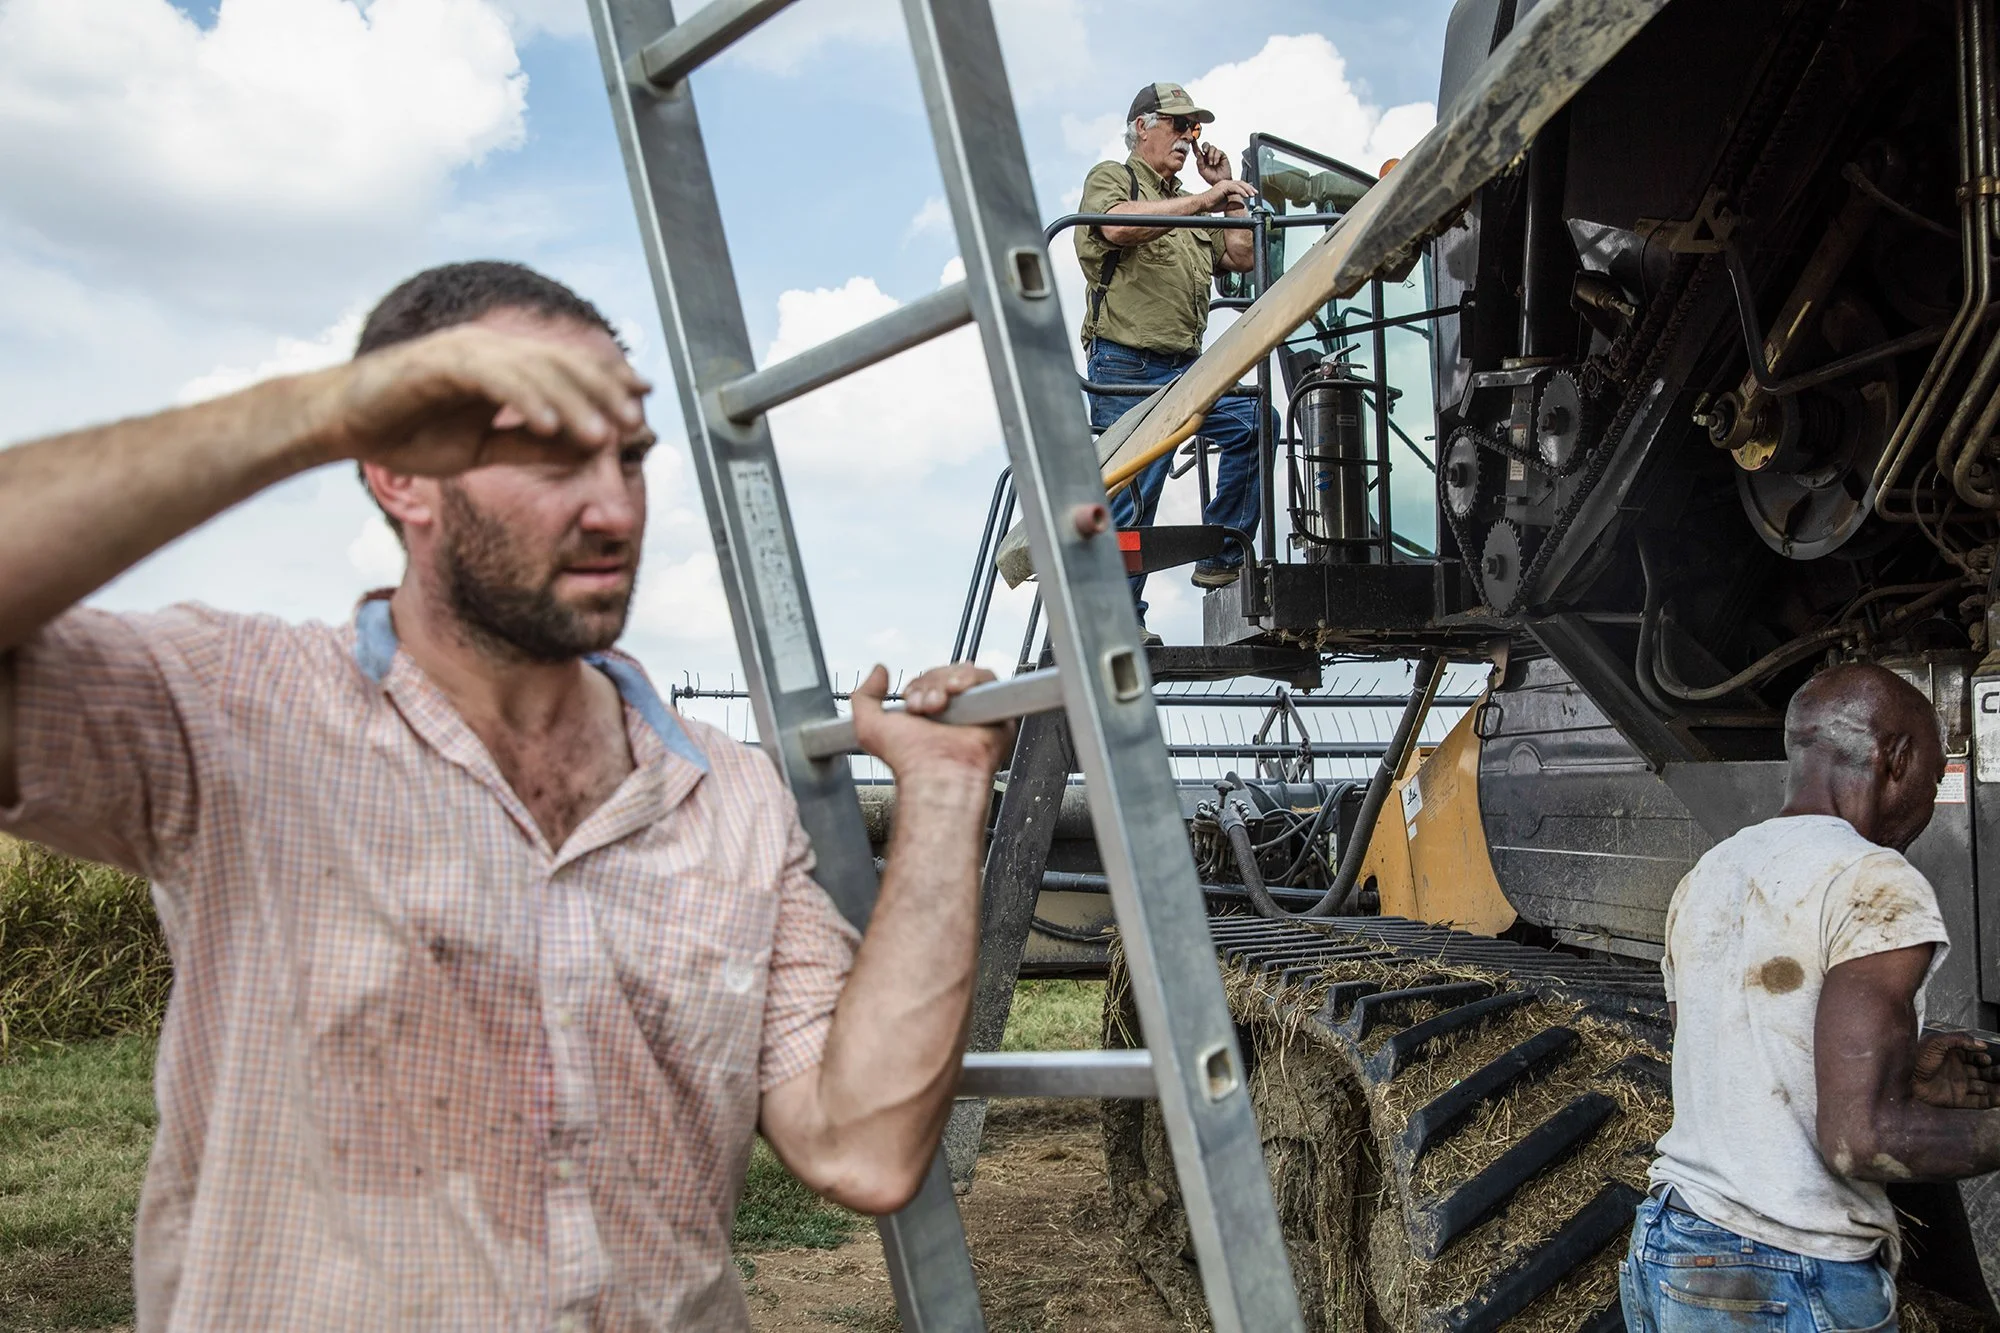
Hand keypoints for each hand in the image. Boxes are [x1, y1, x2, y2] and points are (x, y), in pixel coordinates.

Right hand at [312, 324, 650, 476]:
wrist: (343, 424)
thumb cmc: (408, 432)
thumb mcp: (482, 449)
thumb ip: (529, 443)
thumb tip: (582, 448)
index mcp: (502, 365)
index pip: (566, 367)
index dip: (607, 380)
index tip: (643, 401)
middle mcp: (489, 349)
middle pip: (560, 363)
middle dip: (602, 390)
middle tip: (636, 418)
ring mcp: (465, 351)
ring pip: (534, 370)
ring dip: (573, 402)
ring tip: (603, 434)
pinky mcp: (440, 362)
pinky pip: (494, 379)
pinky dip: (526, 400)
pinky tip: (551, 425)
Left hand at [850, 663, 1012, 779]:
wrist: (934, 771)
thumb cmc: (908, 759)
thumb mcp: (869, 726)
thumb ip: (864, 696)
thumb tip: (877, 671)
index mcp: (928, 715)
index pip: (927, 680)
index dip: (918, 685)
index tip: (911, 702)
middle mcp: (952, 713)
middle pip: (944, 674)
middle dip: (930, 684)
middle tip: (924, 706)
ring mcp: (975, 711)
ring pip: (963, 674)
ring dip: (947, 682)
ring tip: (940, 703)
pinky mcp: (996, 711)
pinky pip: (987, 679)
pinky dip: (970, 679)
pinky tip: (957, 693)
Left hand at [1194, 141, 1232, 186]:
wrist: (1220, 181)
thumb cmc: (1211, 177)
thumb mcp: (1202, 171)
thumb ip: (1199, 162)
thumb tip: (1198, 153)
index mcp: (1202, 158)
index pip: (1197, 149)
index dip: (1195, 144)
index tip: (1192, 139)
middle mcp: (1208, 155)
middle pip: (1205, 145)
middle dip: (1205, 147)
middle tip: (1204, 152)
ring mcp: (1215, 155)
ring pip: (1212, 148)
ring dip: (1211, 156)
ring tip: (1212, 164)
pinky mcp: (1222, 155)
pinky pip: (1218, 151)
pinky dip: (1216, 157)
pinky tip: (1216, 163)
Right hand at [1199, 178, 1255, 214]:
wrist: (1203, 204)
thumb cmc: (1211, 204)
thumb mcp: (1226, 206)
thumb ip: (1234, 205)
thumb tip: (1242, 205)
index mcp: (1226, 186)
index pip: (1239, 185)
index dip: (1247, 189)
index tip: (1253, 194)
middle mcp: (1226, 183)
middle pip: (1241, 183)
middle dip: (1249, 188)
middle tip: (1255, 193)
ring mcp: (1224, 184)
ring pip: (1239, 184)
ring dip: (1247, 189)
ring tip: (1252, 195)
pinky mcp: (1223, 186)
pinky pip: (1235, 188)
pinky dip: (1241, 191)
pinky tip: (1246, 196)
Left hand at [1913, 1032, 1999, 1108]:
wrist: (1904, 1079)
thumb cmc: (1917, 1058)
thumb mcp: (1937, 1042)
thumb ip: (1960, 1039)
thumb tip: (1982, 1045)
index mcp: (1954, 1056)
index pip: (1976, 1056)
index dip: (1984, 1057)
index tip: (1988, 1058)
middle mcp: (1959, 1071)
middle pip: (1984, 1072)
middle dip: (1996, 1072)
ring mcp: (1959, 1086)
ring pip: (1985, 1087)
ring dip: (1997, 1087)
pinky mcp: (1957, 1100)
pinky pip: (1979, 1102)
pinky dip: (1992, 1101)